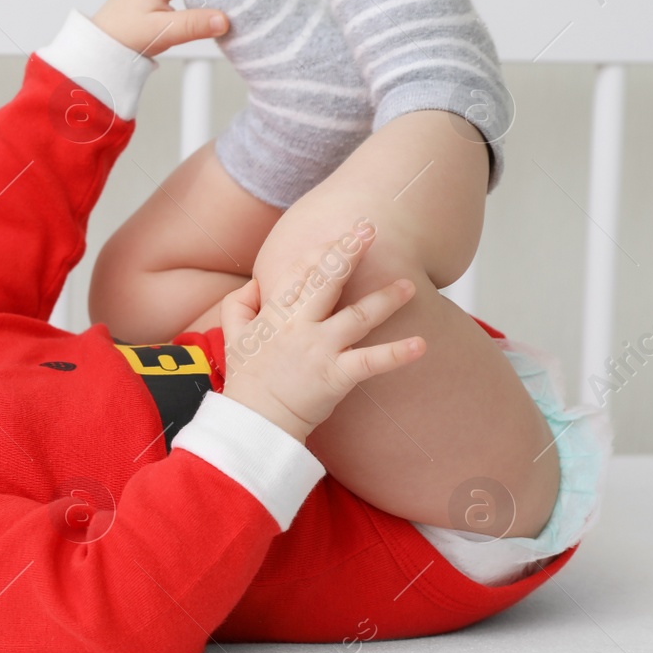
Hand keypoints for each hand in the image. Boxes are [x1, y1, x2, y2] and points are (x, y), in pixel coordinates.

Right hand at [218, 221, 425, 442]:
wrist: (255, 423)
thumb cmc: (248, 381)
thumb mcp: (232, 336)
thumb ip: (239, 304)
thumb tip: (257, 284)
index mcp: (276, 314)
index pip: (301, 271)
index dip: (323, 249)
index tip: (344, 234)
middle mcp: (299, 326)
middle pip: (327, 281)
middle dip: (348, 252)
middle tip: (369, 229)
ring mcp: (319, 350)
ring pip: (357, 316)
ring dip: (385, 299)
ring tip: (410, 284)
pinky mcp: (335, 376)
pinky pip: (370, 362)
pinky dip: (396, 354)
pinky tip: (421, 344)